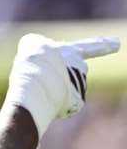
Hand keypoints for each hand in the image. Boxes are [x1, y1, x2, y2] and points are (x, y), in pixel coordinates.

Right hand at [4, 33, 119, 137]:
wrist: (36, 83)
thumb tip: (40, 58)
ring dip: (52, 88)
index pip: (91, 47)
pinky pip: (62, 102)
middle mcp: (80, 69)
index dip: (103, 44)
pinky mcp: (75, 104)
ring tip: (37, 86)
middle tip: (44, 74)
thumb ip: (39, 47)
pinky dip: (52, 101)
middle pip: (72, 71)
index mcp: (73, 52)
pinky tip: (42, 97)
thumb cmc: (34, 60)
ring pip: (65, 88)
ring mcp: (79, 87)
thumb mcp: (31, 44)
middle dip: (62, 74)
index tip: (117, 44)